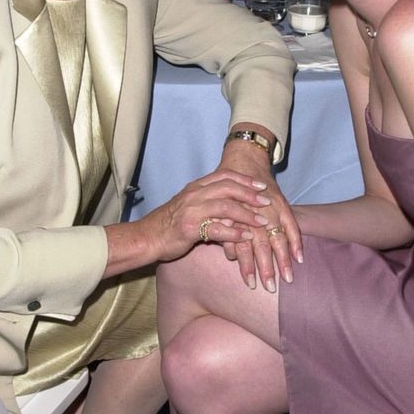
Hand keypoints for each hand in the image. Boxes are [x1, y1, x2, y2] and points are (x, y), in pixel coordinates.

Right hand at [143, 168, 272, 262]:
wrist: (147, 238)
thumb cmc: (170, 224)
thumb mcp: (190, 207)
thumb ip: (209, 203)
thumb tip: (233, 207)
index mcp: (196, 188)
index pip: (224, 176)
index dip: (245, 180)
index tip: (261, 185)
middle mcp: (194, 195)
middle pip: (228, 188)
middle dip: (250, 194)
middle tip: (267, 201)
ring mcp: (192, 211)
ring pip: (226, 207)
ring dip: (247, 214)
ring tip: (262, 222)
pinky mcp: (190, 229)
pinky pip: (217, 229)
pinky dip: (234, 233)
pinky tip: (246, 237)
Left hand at [216, 146, 301, 291]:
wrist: (243, 162)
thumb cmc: (229, 192)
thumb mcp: (223, 210)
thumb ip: (227, 232)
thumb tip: (231, 255)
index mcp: (237, 217)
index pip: (243, 245)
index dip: (247, 266)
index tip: (251, 284)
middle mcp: (255, 214)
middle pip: (261, 245)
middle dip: (266, 268)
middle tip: (270, 287)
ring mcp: (271, 210)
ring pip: (278, 238)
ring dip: (283, 260)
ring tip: (288, 279)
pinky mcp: (282, 204)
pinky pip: (292, 225)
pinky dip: (296, 241)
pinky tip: (300, 258)